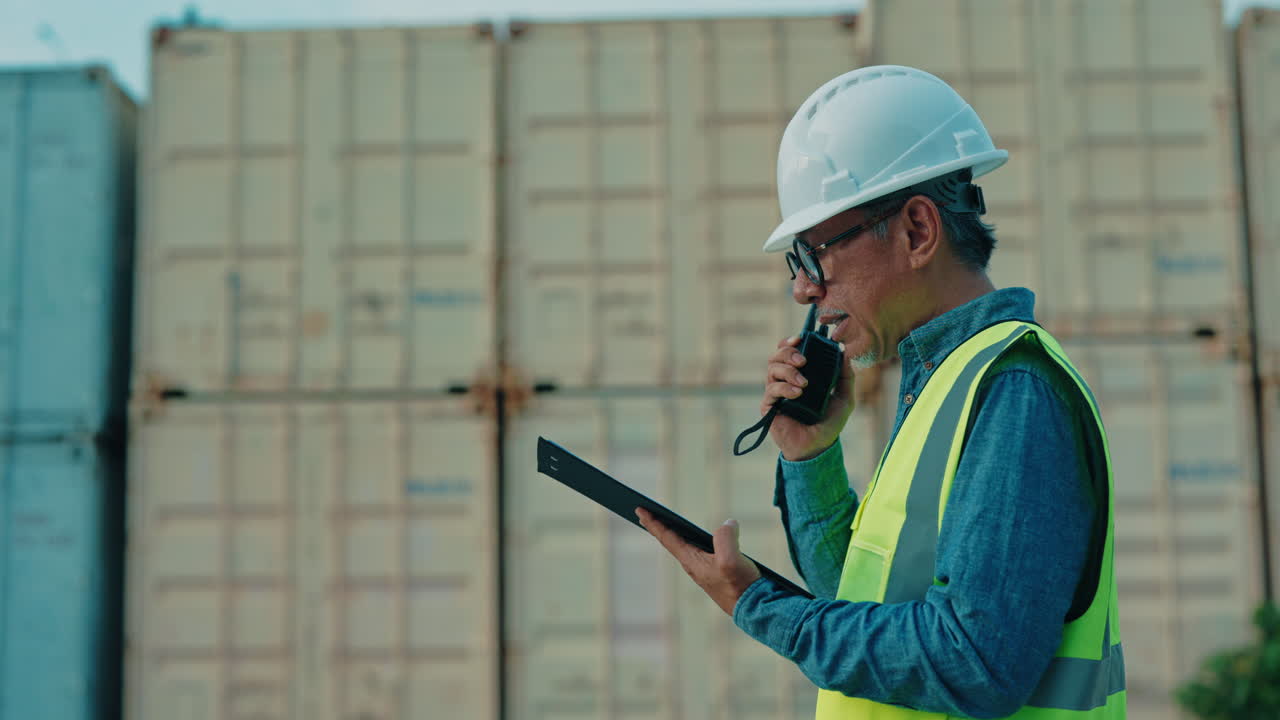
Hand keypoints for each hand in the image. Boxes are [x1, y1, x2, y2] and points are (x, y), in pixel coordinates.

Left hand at [635, 508, 761, 615]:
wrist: (754, 609)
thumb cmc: (740, 586)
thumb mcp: (731, 559)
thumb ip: (725, 537)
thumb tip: (729, 524)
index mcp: (692, 561)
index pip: (667, 537)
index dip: (653, 522)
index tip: (639, 510)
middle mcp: (694, 565)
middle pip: (671, 541)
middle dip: (657, 526)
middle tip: (644, 514)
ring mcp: (705, 569)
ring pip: (685, 546)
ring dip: (673, 533)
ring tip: (666, 523)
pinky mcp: (717, 572)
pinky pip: (699, 550)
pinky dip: (692, 540)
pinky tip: (697, 537)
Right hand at [763, 335, 856, 460]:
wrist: (818, 447)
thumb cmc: (829, 423)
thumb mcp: (844, 398)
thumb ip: (846, 377)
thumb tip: (845, 353)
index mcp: (800, 375)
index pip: (789, 351)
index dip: (791, 342)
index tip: (801, 338)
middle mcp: (785, 381)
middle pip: (777, 356)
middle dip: (788, 353)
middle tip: (803, 360)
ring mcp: (776, 393)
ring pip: (772, 369)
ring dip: (788, 371)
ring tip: (803, 383)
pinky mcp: (769, 406)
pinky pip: (772, 389)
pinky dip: (785, 387)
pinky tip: (797, 392)